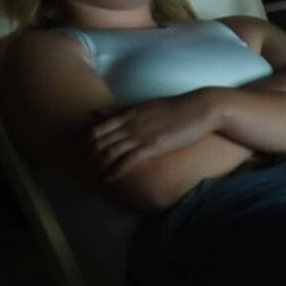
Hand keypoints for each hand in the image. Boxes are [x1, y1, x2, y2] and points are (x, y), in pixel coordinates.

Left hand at [83, 92, 221, 176]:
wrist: (201, 108)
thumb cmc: (177, 108)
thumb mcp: (148, 106)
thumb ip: (126, 111)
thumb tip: (103, 112)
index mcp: (130, 112)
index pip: (100, 126)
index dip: (89, 140)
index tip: (83, 150)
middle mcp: (131, 123)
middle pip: (102, 140)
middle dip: (91, 154)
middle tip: (84, 167)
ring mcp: (141, 134)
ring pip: (111, 151)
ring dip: (100, 165)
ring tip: (94, 176)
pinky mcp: (152, 146)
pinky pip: (128, 160)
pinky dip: (115, 170)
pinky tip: (108, 179)